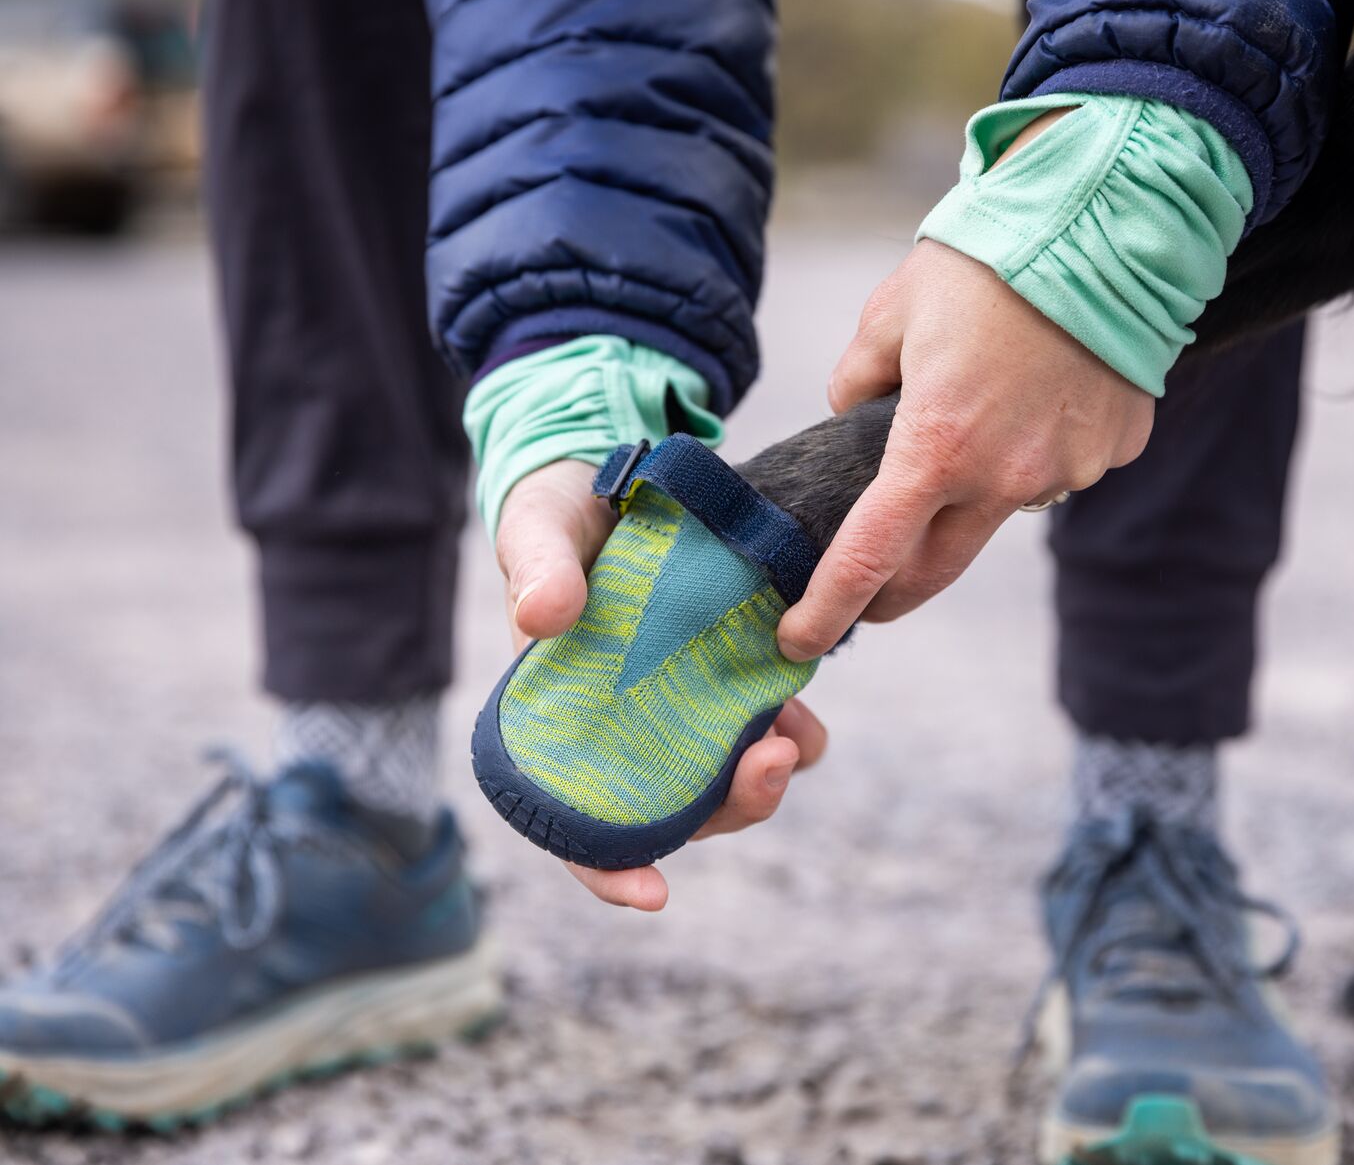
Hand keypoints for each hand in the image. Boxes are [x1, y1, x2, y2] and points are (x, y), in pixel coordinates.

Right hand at [495, 459, 829, 910]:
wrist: (614, 477)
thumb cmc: (558, 517)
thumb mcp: (538, 531)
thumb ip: (537, 567)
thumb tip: (544, 617)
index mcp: (560, 725)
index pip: (575, 825)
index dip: (610, 870)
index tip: (655, 893)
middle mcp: (624, 732)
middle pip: (675, 814)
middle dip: (729, 808)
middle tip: (772, 759)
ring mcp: (679, 710)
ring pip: (727, 778)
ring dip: (766, 774)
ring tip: (795, 732)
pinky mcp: (725, 676)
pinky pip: (761, 722)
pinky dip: (787, 723)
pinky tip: (798, 694)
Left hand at [774, 239, 1153, 660]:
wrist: (1106, 221)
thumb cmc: (986, 260)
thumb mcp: (890, 314)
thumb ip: (856, 380)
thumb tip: (856, 414)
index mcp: (935, 448)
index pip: (867, 556)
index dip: (827, 608)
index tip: (797, 641)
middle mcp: (1004, 478)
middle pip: (935, 570)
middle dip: (891, 594)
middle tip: (864, 597)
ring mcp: (1067, 470)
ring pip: (1003, 507)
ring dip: (976, 488)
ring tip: (982, 408)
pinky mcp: (1113, 451)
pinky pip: (1060, 468)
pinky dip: (1038, 446)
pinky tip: (1040, 390)